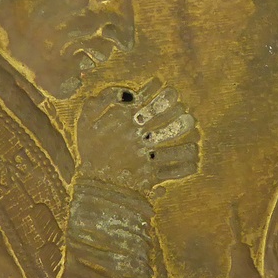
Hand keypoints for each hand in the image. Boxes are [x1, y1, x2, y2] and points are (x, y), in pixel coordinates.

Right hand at [76, 79, 199, 190]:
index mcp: (122, 121)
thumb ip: (101, 102)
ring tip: (192, 128)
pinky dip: (188, 162)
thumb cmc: (90, 152)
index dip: (160, 90)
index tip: (166, 90)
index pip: (147, 96)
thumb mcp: (85, 122)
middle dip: (177, 107)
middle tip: (182, 108)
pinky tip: (193, 157)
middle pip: (166, 114)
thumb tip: (127, 92)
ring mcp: (147, 155)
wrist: (94, 187)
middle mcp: (137, 135)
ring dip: (187, 130)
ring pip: (175, 138)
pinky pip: (177, 168)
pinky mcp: (153, 175)